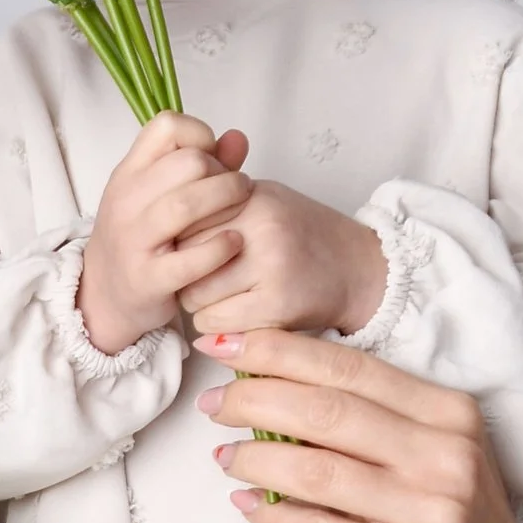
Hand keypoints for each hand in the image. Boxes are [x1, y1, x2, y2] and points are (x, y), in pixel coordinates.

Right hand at [74, 113, 250, 354]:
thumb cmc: (140, 239)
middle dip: (223, 173)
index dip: (200, 135)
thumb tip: (238, 138)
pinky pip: (191, 259)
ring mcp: (133, 240)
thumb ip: (202, 164)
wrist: (103, 297)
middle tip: (236, 189)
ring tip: (243, 207)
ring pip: (188, 203)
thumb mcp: (157, 196)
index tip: (211, 160)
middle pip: (189, 162)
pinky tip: (234, 243)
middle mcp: (126, 200)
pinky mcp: (147, 279)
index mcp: (128, 172)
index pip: (167, 126)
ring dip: (228, 201)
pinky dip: (220, 247)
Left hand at [177, 180, 387, 338]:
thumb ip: (219, 198)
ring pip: (194, 294)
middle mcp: (262, 227)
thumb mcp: (264, 200)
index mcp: (254, 197)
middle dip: (185, 272)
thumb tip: (166, 201)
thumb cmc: (303, 236)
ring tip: (221, 297)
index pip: (185, 218)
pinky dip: (216, 325)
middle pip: (184, 257)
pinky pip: (215, 322)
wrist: (357, 268)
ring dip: (198, 303)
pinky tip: (234, 315)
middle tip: (204, 278)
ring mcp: (270, 266)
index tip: (189, 250)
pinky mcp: (276, 304)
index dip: (179, 240)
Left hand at [197, 325, 522, 522]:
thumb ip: (373, 421)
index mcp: (449, 414)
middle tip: (214, 402)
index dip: (279, 351)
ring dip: (255, 460)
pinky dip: (272, 516)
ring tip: (225, 455)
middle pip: (327, 412)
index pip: (350, 368)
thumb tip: (275, 385)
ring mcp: (429, 513)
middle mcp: (445, 456)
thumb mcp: (434, 455)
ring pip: (316, 471)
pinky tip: (246, 504)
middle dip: (255, 399)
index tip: (227, 345)